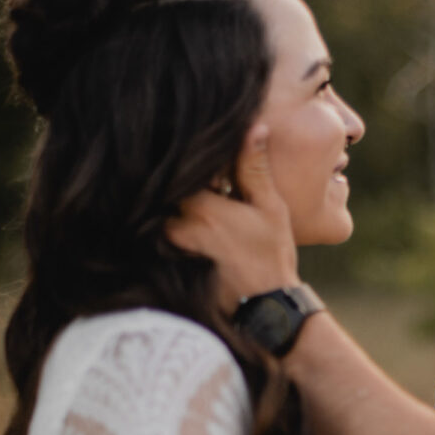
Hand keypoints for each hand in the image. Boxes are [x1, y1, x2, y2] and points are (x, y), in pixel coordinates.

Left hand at [167, 122, 299, 306]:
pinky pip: (165, 234)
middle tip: (203, 179)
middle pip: (167, 191)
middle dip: (177, 181)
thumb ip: (255, 168)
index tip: (195, 150)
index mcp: (201, 207)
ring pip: (163, 213)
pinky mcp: (173, 261)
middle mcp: (179, 225)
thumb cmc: (271, 255)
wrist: (266, 307)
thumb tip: (253, 126)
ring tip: (197, 199)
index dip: (190, 160)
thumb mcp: (270, 208)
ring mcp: (173, 246)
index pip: (180, 169)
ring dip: (174, 203)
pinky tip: (196, 226)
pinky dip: (173, 223)